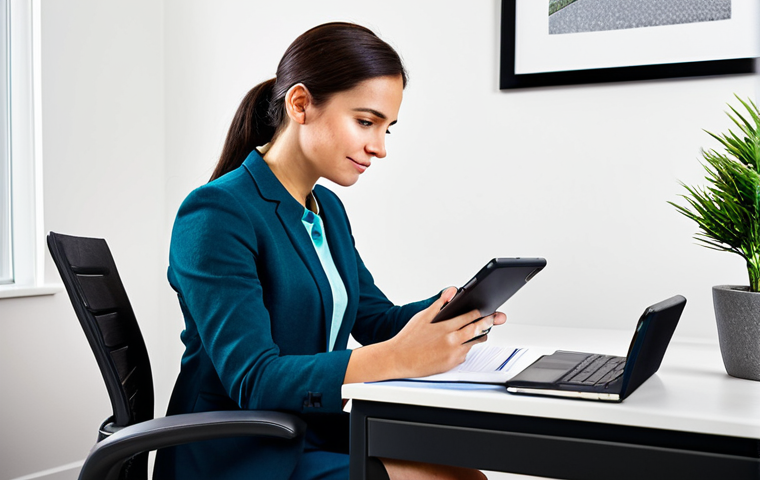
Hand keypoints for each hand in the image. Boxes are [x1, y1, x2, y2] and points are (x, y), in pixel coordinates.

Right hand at [388, 287, 506, 378]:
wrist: (398, 359)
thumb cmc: (408, 338)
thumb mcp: (423, 316)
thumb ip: (440, 303)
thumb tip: (452, 291)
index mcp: (446, 327)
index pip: (471, 317)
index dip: (481, 313)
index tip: (488, 310)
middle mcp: (452, 341)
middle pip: (478, 330)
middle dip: (489, 322)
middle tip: (497, 318)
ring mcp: (453, 354)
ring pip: (474, 343)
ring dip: (478, 336)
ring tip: (481, 330)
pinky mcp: (452, 364)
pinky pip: (465, 354)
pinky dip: (464, 348)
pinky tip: (458, 344)